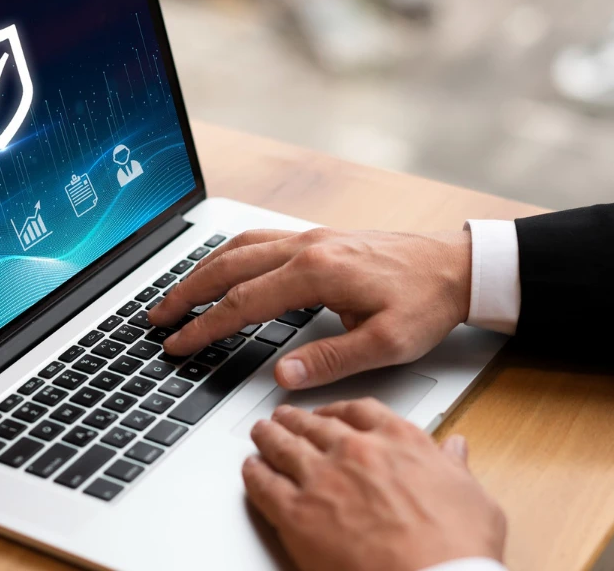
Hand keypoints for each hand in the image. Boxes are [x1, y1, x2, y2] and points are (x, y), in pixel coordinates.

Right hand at [148, 228, 471, 388]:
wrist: (456, 267)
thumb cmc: (426, 303)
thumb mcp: (387, 343)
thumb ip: (332, 360)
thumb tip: (282, 376)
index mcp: (319, 272)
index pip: (244, 302)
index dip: (205, 326)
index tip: (178, 344)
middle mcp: (309, 247)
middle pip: (229, 267)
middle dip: (187, 292)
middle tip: (158, 318)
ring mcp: (312, 238)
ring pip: (240, 248)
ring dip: (203, 270)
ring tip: (176, 295)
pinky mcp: (319, 239)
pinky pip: (260, 241)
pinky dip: (229, 255)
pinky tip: (221, 269)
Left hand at [243, 399, 506, 570]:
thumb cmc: (456, 548)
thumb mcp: (474, 496)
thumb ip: (456, 467)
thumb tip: (456, 449)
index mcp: (399, 441)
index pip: (361, 411)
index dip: (340, 411)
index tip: (333, 414)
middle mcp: (356, 451)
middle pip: (316, 425)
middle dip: (298, 420)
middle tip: (287, 417)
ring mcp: (322, 479)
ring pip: (284, 446)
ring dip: (269, 436)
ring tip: (261, 433)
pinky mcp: (296, 513)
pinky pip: (264, 484)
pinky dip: (254, 473)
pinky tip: (250, 470)